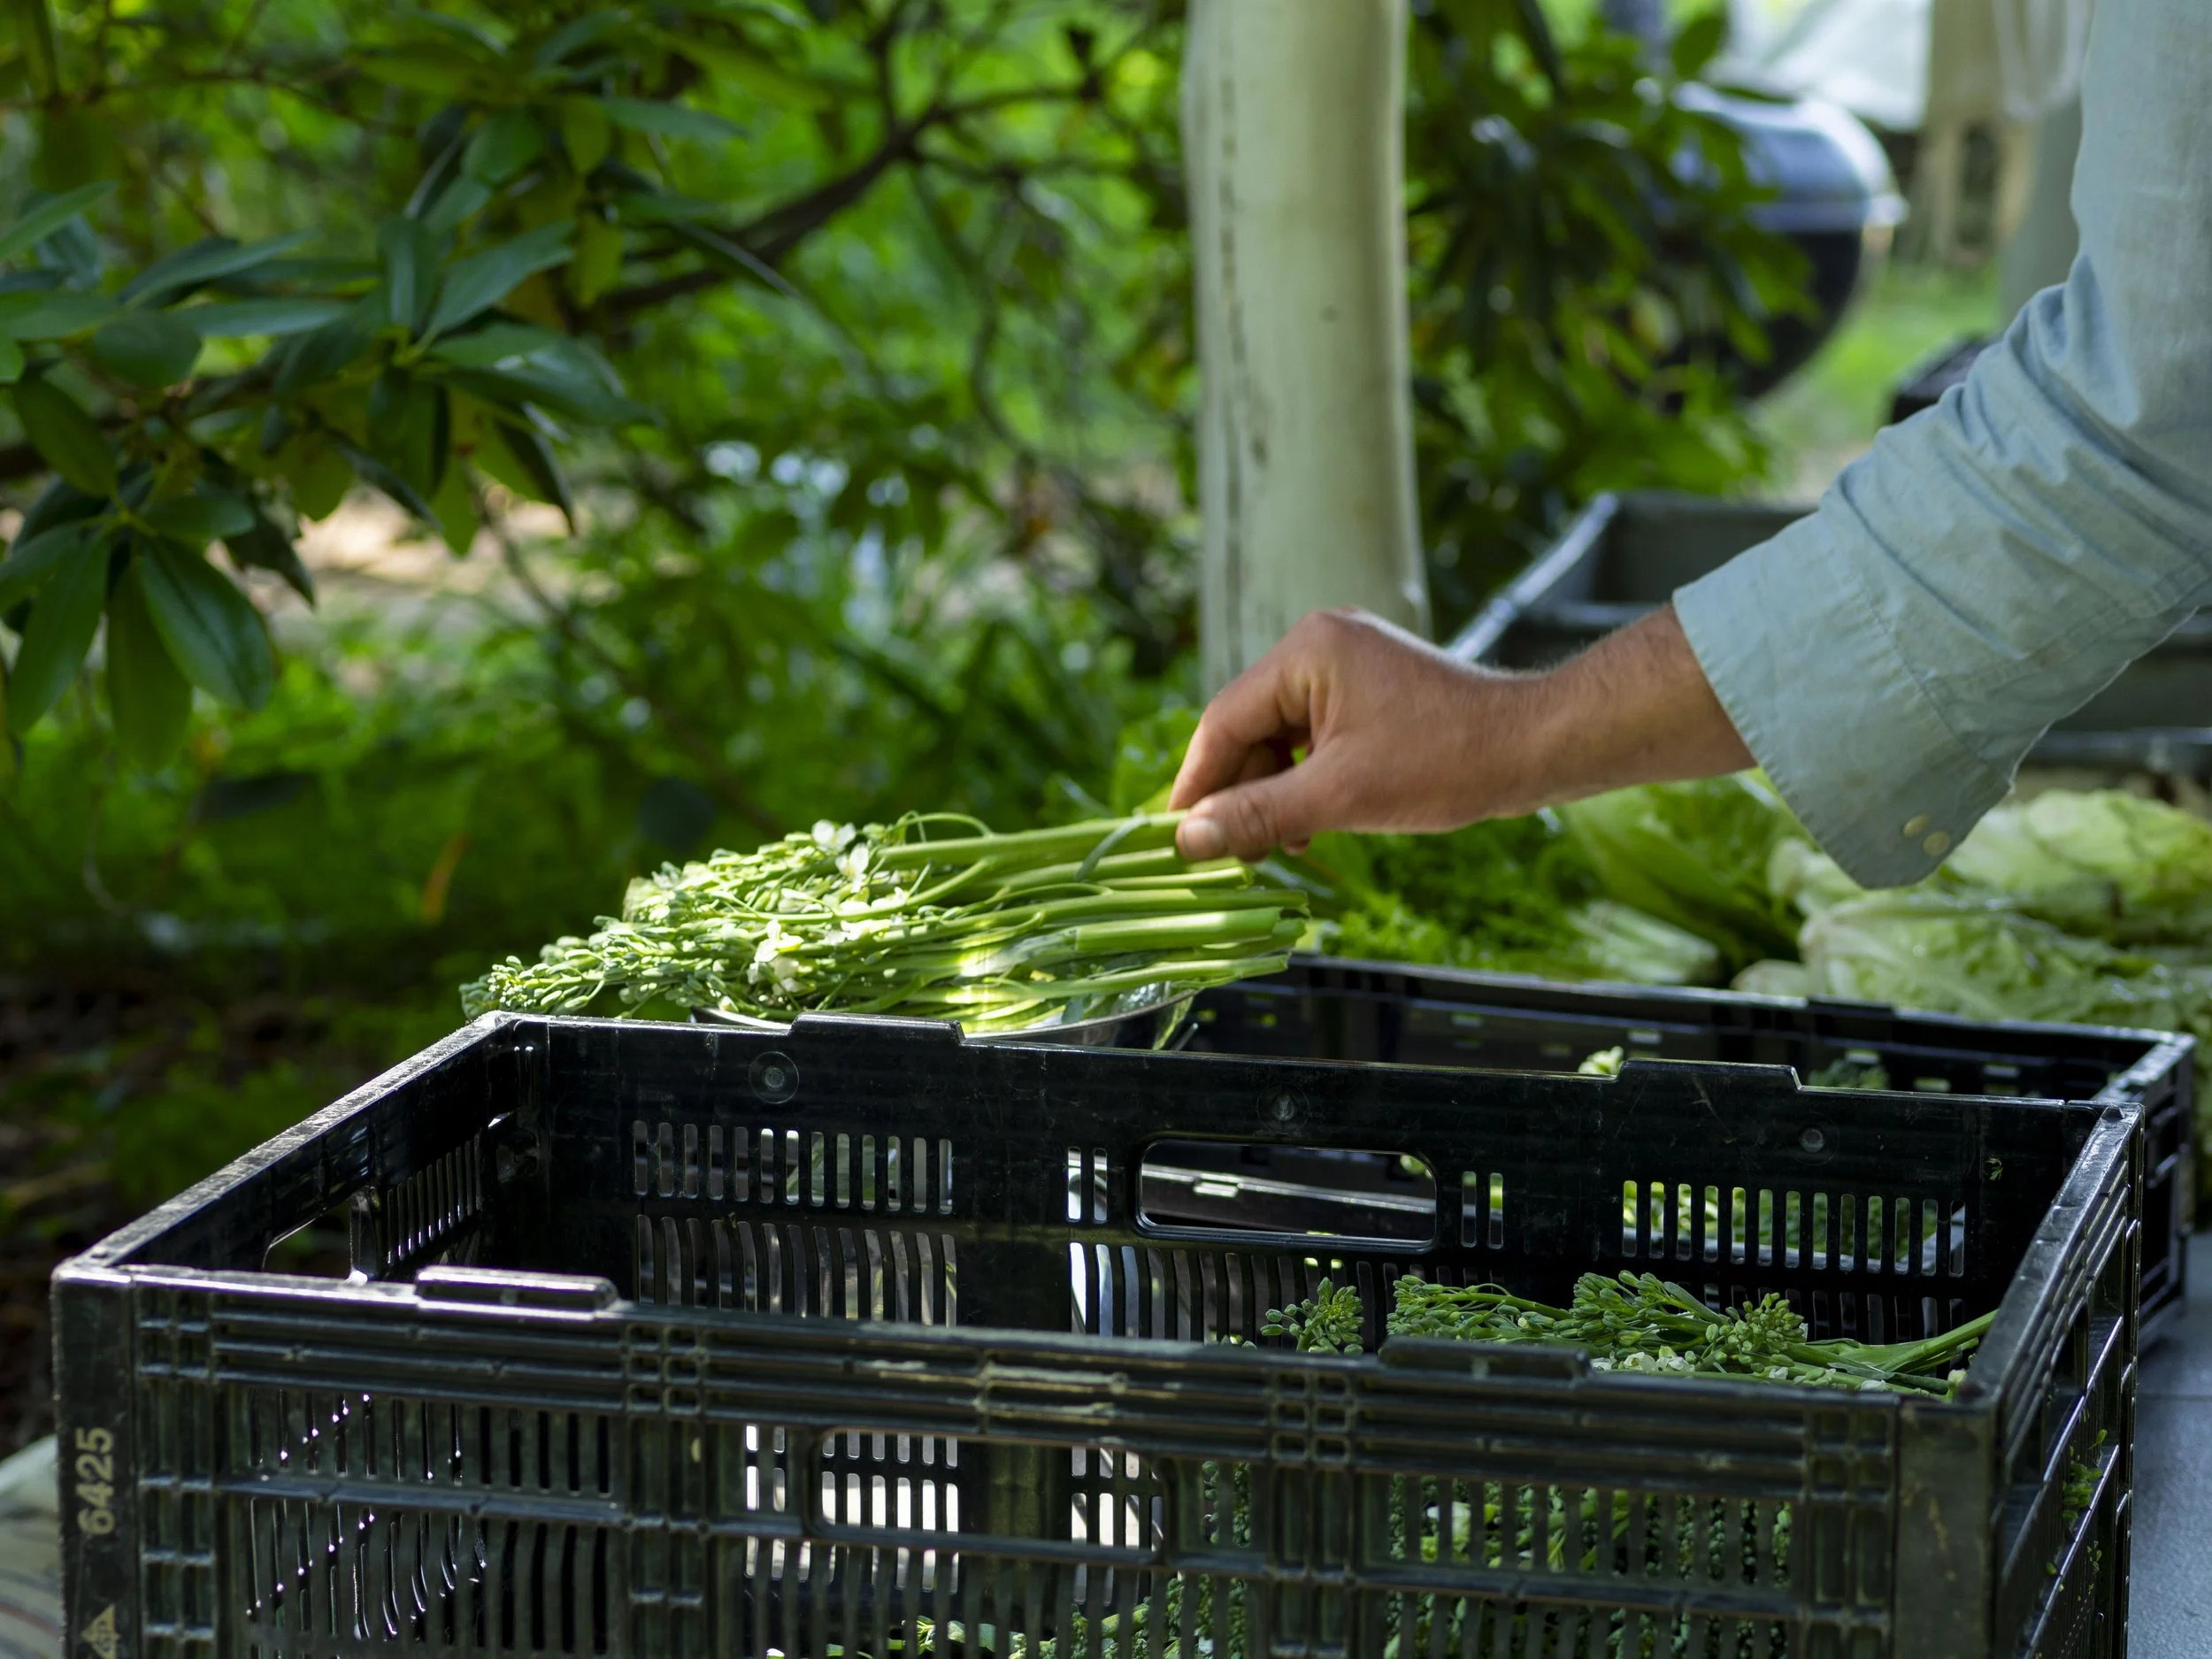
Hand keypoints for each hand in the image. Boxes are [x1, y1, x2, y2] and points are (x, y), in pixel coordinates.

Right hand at [1170, 604, 1750, 861]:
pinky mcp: (1370, 691)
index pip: (1224, 720)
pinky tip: (1310, 825)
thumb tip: (1187, 840)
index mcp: (1307, 650)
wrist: (1535, 747)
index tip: (1177, 836)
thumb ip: (1257, 814)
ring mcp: (1348, 665)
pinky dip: (1305, 780)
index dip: (1197, 783)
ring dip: (1273, 793)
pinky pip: (1314, 736)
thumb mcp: (1340, 797)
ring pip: (1281, 737)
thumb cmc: (1446, 763)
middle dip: (1240, 792)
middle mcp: (1321, 644)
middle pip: (1249, 727)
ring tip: (1278, 846)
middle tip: (1230, 854)